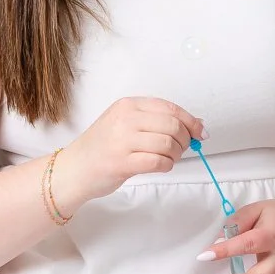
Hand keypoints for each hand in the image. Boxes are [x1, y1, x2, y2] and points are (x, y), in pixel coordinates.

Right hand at [58, 96, 203, 207]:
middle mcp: (125, 119)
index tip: (200, 132)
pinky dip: (166, 165)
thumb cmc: (102, 147)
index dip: (191, 121)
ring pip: (168, 144)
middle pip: (172, 125)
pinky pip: (158, 162)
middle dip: (185, 139)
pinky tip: (161, 166)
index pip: (170, 108)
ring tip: (169, 159)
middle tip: (182, 149)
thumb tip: (196, 123)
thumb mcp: (126, 124)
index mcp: (128, 105)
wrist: (74, 169)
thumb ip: (157, 121)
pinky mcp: (122, 163)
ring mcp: (122, 141)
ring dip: (176, 155)